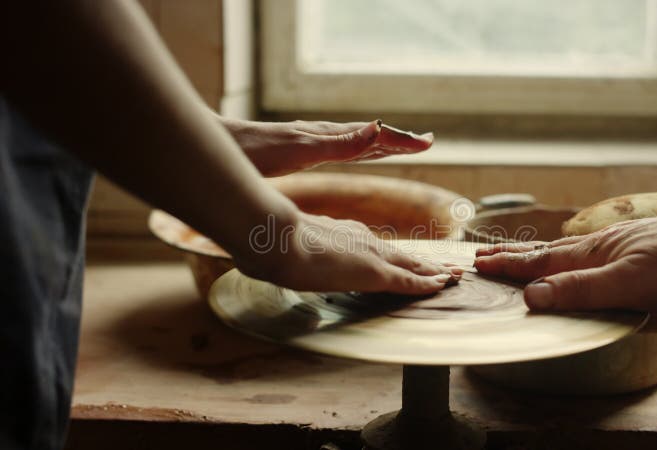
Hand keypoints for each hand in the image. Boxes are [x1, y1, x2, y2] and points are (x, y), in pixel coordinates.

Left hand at [222, 118, 433, 176]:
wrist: (222, 145)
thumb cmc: (256, 151)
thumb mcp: (301, 150)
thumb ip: (339, 145)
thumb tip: (376, 131)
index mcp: (328, 137)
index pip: (373, 137)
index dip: (401, 141)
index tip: (427, 143)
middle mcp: (324, 136)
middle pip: (370, 137)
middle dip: (398, 140)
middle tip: (425, 142)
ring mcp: (312, 142)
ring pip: (356, 142)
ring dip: (381, 144)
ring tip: (401, 145)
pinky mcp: (300, 150)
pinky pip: (340, 149)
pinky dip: (357, 150)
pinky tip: (357, 152)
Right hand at [235, 212, 460, 293]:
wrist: (275, 235)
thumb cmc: (272, 240)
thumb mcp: (286, 244)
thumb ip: (290, 250)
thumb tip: (269, 256)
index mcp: (344, 233)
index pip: (378, 247)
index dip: (397, 256)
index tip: (410, 260)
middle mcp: (363, 240)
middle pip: (403, 255)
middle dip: (426, 263)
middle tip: (448, 267)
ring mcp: (371, 255)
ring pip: (413, 265)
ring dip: (434, 272)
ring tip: (455, 276)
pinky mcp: (375, 272)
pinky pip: (409, 281)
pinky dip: (428, 284)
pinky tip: (443, 285)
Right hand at [474, 207, 656, 312]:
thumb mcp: (630, 284)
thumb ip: (580, 290)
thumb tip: (532, 296)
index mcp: (594, 253)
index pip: (540, 261)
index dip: (509, 266)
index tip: (479, 264)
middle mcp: (602, 246)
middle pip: (548, 252)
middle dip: (515, 257)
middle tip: (484, 255)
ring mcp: (621, 247)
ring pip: (569, 253)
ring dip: (539, 257)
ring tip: (520, 257)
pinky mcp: (639, 253)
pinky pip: (591, 257)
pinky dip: (569, 260)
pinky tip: (579, 262)